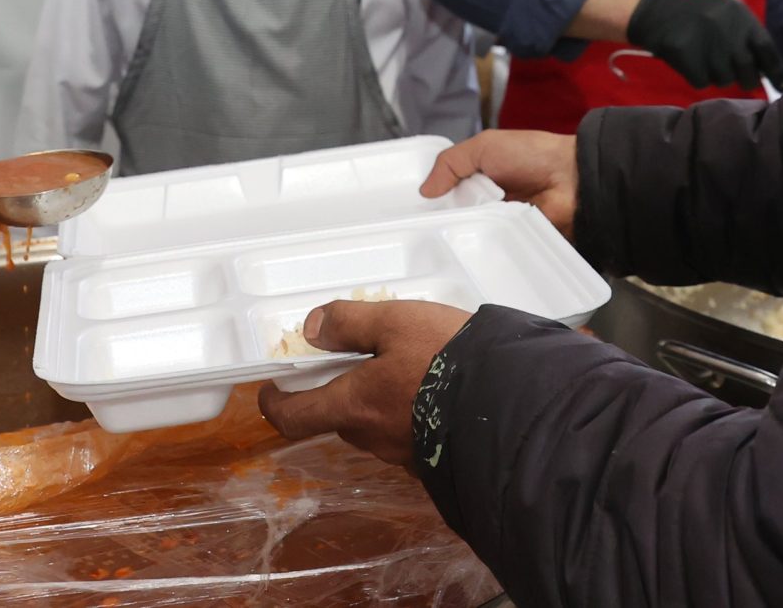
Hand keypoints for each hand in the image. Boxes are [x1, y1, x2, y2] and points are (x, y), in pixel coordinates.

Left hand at [256, 299, 471, 465]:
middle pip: (338, 416)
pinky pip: (406, 434)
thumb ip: (350, 323)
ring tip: (407, 366)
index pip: (293, 416)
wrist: (511, 403)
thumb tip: (311, 329)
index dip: (274, 402)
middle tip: (360, 356)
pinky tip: (432, 391)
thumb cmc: (447, 359)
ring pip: (374, 425)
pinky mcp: (431, 459)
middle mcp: (371, 437)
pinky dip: (407, 414)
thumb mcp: (397, 322)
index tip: (271, 386)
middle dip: (340, 389)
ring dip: (377, 400)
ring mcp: (402, 454)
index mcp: (353, 404)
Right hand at [421, 130, 576, 238]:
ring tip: (435, 253)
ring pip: (469, 236)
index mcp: (476, 179)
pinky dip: (480, 252)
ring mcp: (497, 224)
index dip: (429, 204)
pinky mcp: (511, 242)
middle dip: (438, 227)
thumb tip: (424, 191)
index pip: (446, 195)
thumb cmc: (528, 155)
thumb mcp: (483, 146)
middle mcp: (484, 202)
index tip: (407, 217)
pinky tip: (463, 259)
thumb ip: (451, 163)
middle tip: (417, 239)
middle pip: (454, 218)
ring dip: (458, 240)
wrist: (571, 178)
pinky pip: (490, 250)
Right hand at [627, 0, 782, 89]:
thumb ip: (748, 36)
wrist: (656, 11)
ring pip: (725, 80)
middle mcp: (727, 31)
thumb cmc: (698, 14)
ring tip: (704, 56)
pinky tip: (690, 59)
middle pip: (748, 73)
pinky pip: (703, 82)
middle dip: (745, 79)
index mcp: (741, 17)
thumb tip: (772, 71)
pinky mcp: (687, 57)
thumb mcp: (727, 13)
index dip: (776, 71)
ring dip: (717, 75)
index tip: (781, 84)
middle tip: (734, 72)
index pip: (768, 50)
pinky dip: (697, 76)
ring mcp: (707, 45)